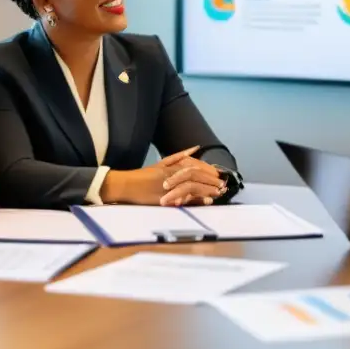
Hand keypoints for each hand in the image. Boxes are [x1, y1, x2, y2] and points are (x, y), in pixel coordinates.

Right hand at [101, 146, 223, 205]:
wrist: (126, 185)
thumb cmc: (144, 175)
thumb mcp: (162, 163)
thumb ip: (179, 156)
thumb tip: (196, 148)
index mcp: (174, 165)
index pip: (197, 166)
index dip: (210, 171)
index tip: (220, 176)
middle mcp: (173, 173)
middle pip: (198, 174)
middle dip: (212, 180)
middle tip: (223, 185)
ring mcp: (169, 185)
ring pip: (193, 185)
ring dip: (207, 189)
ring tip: (218, 193)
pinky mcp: (165, 198)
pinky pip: (183, 198)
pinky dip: (196, 199)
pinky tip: (206, 201)